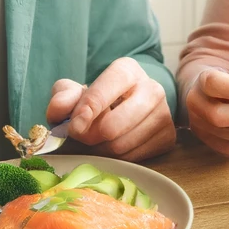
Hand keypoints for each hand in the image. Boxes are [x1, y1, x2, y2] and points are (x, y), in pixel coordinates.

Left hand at [45, 57, 174, 161]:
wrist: (125, 108)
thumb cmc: (97, 99)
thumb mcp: (75, 92)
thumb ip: (63, 96)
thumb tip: (59, 109)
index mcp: (127, 70)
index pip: (103, 93)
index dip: (85, 112)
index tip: (74, 127)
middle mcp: (152, 88)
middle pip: (112, 126)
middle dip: (91, 136)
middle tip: (83, 136)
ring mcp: (164, 113)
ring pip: (122, 145)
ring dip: (102, 149)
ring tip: (98, 140)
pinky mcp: (168, 137)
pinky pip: (135, 158)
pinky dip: (118, 158)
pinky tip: (115, 145)